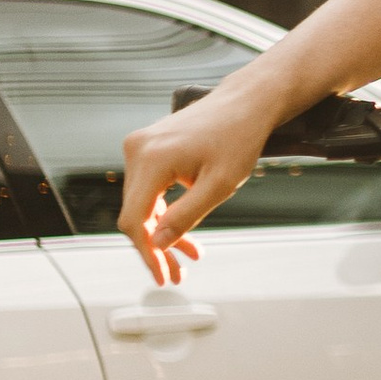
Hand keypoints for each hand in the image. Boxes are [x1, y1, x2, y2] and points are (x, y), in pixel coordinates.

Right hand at [120, 69, 285, 283]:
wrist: (245, 103)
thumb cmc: (239, 138)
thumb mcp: (219, 186)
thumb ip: (185, 217)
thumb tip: (156, 245)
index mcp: (151, 158)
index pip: (135, 219)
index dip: (147, 253)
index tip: (164, 275)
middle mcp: (137, 150)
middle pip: (136, 213)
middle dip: (157, 246)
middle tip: (179, 274)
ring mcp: (140, 146)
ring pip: (143, 202)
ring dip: (163, 230)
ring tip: (190, 255)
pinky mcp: (148, 147)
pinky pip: (150, 187)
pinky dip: (166, 210)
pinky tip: (184, 231)